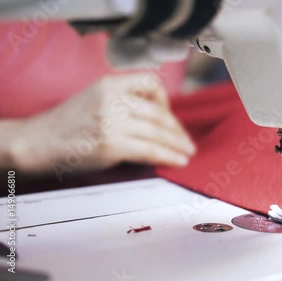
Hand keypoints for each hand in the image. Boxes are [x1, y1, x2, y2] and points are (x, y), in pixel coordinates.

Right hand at [8, 73, 195, 178]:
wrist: (36, 143)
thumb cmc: (66, 125)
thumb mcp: (94, 99)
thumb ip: (122, 102)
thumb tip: (157, 119)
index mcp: (108, 84)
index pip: (149, 83)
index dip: (165, 100)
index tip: (169, 116)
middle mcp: (112, 99)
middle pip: (157, 112)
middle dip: (176, 129)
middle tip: (187, 141)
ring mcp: (111, 122)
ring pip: (157, 132)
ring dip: (177, 144)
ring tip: (188, 152)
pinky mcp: (111, 144)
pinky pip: (149, 150)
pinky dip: (168, 156)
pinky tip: (177, 160)